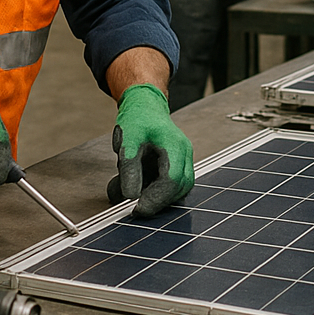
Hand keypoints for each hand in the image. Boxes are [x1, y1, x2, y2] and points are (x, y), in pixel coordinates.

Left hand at [111, 84, 193, 217]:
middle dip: (159, 202)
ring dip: (160, 198)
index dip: (155, 198)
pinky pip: (174, 185)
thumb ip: (129, 168)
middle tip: (136, 208)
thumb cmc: (138, 119)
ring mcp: (184, 159)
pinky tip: (142, 188)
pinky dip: (160, 192)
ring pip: (180, 189)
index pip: (172, 180)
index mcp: (175, 145)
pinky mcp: (179, 165)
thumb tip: (131, 196)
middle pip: (181, 187)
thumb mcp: (128, 140)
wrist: (145, 106)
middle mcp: (185, 153)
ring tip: (137, 196)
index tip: (136, 208)